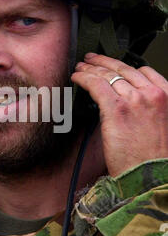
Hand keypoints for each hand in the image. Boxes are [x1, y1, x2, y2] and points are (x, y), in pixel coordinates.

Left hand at [71, 53, 167, 176]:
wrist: (151, 177)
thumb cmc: (155, 159)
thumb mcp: (162, 126)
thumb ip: (150, 110)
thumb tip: (131, 104)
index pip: (145, 72)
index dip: (126, 68)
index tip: (115, 68)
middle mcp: (153, 94)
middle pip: (124, 70)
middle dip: (104, 62)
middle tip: (92, 59)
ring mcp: (135, 99)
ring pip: (108, 76)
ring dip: (91, 69)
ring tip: (81, 66)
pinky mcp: (116, 109)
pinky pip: (96, 85)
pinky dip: (84, 78)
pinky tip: (76, 76)